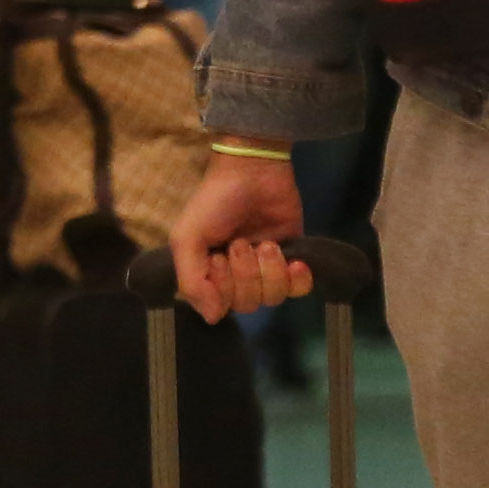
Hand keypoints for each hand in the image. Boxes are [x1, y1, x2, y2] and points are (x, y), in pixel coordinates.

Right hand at [169, 151, 307, 325]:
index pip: (221, 307)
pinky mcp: (293, 258)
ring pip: (274, 298)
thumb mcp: (188, 237)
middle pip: (249, 304)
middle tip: (242, 242)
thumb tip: (212, 318)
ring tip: (266, 243)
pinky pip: (299, 290)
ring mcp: (267, 268)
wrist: (252, 169)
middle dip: (247, 274)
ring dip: (271, 269)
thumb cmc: (215, 202)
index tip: (220, 257)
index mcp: (210, 274)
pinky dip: (298, 279)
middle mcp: (238, 277)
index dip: (224, 287)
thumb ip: (191, 281)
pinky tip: (295, 261)